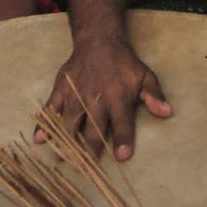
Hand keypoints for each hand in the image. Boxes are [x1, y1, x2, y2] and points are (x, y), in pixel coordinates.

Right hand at [41, 34, 171, 160]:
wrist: (99, 40)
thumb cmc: (124, 63)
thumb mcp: (145, 76)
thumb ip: (154, 96)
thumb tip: (167, 112)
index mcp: (118, 96)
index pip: (123, 121)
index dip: (123, 139)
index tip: (123, 157)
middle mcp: (96, 96)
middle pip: (94, 126)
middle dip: (92, 146)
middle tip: (89, 166)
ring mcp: (76, 93)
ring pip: (71, 120)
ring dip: (67, 139)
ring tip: (64, 158)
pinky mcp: (62, 89)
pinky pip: (51, 107)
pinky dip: (44, 123)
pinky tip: (40, 139)